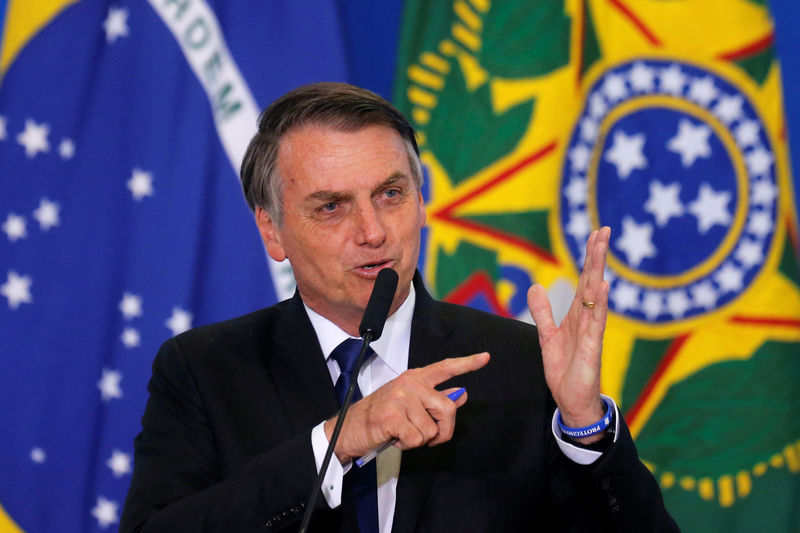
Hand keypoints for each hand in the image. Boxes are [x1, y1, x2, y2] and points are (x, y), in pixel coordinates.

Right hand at [324, 352, 489, 462]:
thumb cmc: (380, 418)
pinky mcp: (393, 415)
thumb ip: (435, 400)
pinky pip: (417, 439)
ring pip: (432, 430)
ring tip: (400, 432)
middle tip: (426, 437)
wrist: (347, 429)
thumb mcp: (409, 405)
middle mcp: (409, 384)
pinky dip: (407, 445)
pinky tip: (393, 437)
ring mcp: (401, 398)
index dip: (467, 363)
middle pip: (448, 409)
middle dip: (443, 431)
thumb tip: (461, 396)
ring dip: (419, 440)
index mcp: (414, 378)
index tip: (486, 357)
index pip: (445, 368)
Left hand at [527, 227, 609, 441]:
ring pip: (596, 295)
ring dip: (598, 270)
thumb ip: (542, 312)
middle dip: (596, 256)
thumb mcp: (547, 337)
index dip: (588, 258)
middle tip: (604, 229)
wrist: (572, 401)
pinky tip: (603, 285)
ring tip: (602, 247)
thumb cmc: (565, 370)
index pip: (583, 281)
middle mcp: (587, 319)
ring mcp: (592, 332)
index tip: (596, 234)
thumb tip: (536, 287)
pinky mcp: (592, 347)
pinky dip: (600, 303)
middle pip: (592, 281)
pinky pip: (596, 321)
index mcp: (577, 316)